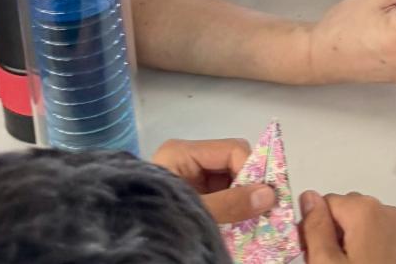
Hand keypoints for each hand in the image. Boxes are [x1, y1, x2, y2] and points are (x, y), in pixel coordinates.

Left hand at [151, 138, 275, 223]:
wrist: (126, 244)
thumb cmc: (154, 216)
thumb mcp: (196, 210)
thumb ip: (230, 203)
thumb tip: (269, 195)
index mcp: (183, 153)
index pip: (232, 150)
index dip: (251, 171)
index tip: (265, 197)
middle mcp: (188, 161)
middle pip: (233, 164)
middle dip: (249, 186)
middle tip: (263, 211)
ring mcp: (190, 179)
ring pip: (230, 181)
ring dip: (243, 200)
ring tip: (252, 221)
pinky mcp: (192, 196)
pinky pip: (222, 196)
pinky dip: (233, 209)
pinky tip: (238, 224)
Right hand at [301, 190, 395, 262]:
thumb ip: (316, 228)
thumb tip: (309, 197)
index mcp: (366, 210)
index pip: (327, 203)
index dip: (315, 228)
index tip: (313, 254)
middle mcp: (389, 213)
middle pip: (349, 213)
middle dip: (335, 235)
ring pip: (368, 228)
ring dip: (354, 245)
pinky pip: (386, 241)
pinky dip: (374, 253)